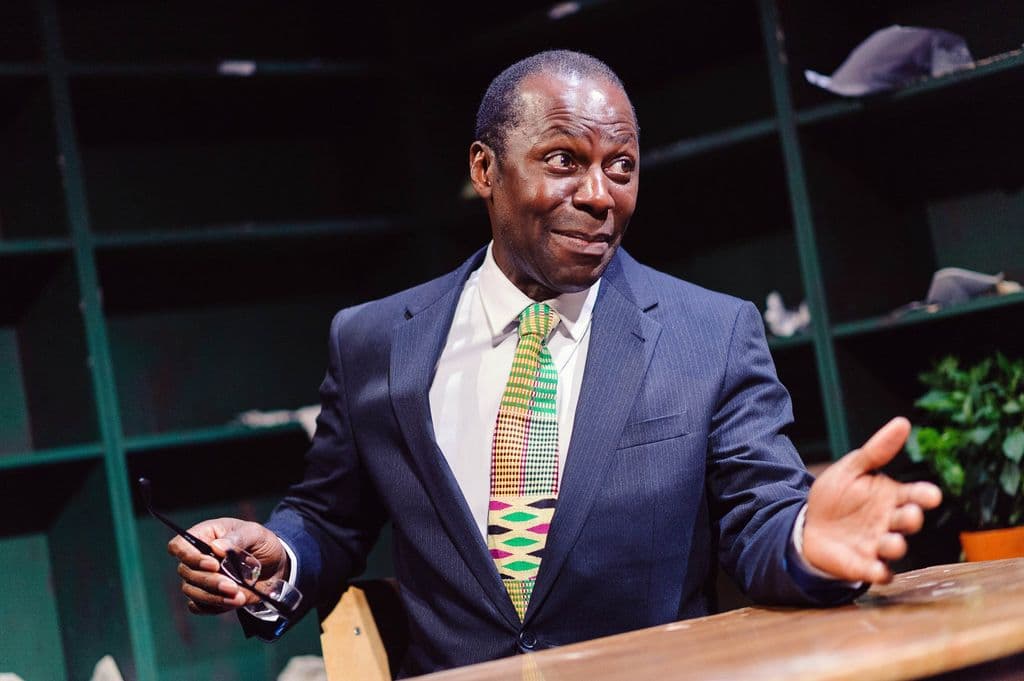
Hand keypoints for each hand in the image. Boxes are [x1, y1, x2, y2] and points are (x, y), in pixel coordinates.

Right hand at [167, 517, 288, 614]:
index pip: (179, 546)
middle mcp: (197, 558)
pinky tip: (233, 602)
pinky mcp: (207, 596)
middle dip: (209, 581)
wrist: (274, 564)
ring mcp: (200, 578)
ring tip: (239, 597)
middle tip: (232, 586)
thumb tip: (216, 547)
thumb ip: (237, 538)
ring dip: (214, 597)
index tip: (213, 564)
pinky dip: (215, 607)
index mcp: (204, 536)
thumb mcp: (255, 533)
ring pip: (192, 591)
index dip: (189, 556)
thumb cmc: (260, 542)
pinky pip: (200, 606)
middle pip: (185, 572)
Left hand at [803, 417, 941, 583]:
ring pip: (896, 547)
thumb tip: (903, 422)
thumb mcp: (852, 468)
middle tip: (908, 514)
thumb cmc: (836, 495)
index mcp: (891, 496)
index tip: (930, 495)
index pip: (915, 495)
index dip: (925, 495)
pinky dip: (880, 572)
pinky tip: (878, 570)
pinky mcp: (863, 564)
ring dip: (896, 545)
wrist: (808, 525)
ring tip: (891, 542)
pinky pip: (878, 571)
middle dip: (911, 518)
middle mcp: (890, 521)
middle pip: (908, 521)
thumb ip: (876, 450)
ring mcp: (878, 544)